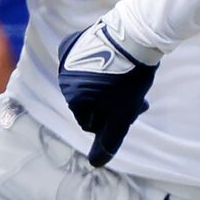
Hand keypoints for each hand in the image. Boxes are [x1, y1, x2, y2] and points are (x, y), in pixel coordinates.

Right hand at [57, 15, 156, 165]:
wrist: (135, 35)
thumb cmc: (129, 78)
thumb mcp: (122, 114)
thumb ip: (109, 139)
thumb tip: (95, 164)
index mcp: (73, 99)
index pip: (91, 122)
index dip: (113, 119)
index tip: (131, 109)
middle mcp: (63, 80)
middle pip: (90, 102)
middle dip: (112, 103)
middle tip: (136, 95)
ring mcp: (67, 58)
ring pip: (89, 83)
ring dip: (107, 85)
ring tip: (129, 78)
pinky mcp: (75, 41)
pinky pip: (85, 60)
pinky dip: (99, 63)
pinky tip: (114, 60)